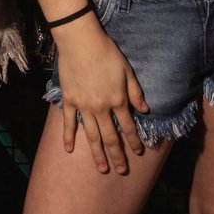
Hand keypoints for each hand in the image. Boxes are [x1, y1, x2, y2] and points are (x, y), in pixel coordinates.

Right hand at [52, 14, 148, 173]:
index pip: (128, 126)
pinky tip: (69, 150)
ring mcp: (84, 106)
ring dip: (98, 154)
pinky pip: (69, 123)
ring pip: (92, 136)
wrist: (81, 42)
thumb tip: (145, 110)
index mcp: (118, 100)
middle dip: (118, 155)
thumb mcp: (127, 70)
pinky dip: (68, 137)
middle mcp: (101, 108)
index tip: (138, 153)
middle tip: (121, 170)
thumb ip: (135, 92)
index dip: (134, 141)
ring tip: (102, 169)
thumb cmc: (107, 52)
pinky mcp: (70, 101)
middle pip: (111, 137)